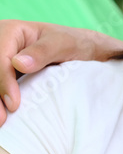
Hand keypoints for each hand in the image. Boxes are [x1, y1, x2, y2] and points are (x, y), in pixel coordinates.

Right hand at [0, 20, 122, 127]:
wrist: (83, 51)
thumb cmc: (75, 44)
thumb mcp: (65, 44)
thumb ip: (44, 51)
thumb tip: (18, 63)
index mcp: (11, 31)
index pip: (0, 58)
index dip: (3, 82)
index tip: (14, 105)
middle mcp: (1, 44)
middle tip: (1, 120)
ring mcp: (1, 60)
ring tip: (1, 122)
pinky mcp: (5, 74)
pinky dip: (0, 100)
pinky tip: (4, 116)